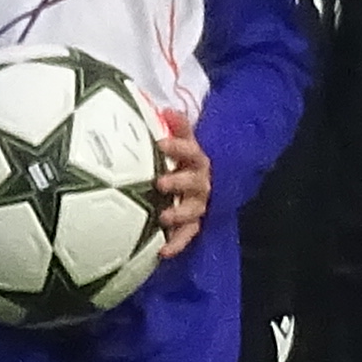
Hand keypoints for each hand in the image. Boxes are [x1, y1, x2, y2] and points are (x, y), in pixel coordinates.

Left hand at [148, 112, 212, 253]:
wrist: (199, 183)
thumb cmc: (181, 161)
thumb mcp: (181, 142)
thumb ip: (176, 128)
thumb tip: (168, 109)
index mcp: (196, 159)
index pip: (191, 149)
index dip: (178, 146)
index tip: (161, 143)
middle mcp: (201, 181)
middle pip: (195, 181)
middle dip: (179, 182)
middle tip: (161, 182)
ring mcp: (198, 204)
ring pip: (194, 210)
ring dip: (180, 213)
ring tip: (164, 217)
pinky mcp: (193, 224)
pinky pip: (188, 235)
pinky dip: (177, 243)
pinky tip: (163, 251)